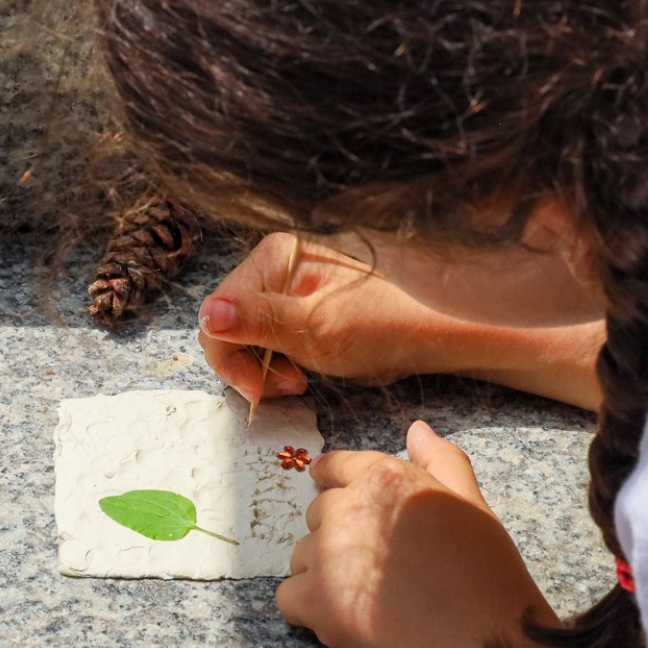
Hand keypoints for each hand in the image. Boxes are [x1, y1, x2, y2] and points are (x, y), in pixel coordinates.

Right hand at [197, 233, 474, 401]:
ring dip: (266, 367)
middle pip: (227, 323)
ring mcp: (289, 283)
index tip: (263, 392)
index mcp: (274, 255)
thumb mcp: (318, 331)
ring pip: (247, 335)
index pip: (217, 312)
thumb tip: (209, 314)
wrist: (438, 331)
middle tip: (290, 388)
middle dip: (250, 364)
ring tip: (302, 380)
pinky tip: (308, 371)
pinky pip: (270, 336)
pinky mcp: (303, 304)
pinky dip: (282, 361)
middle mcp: (276, 261)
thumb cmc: (386, 327)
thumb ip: (260, 322)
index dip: (231, 359)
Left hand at [276, 420, 553, 647]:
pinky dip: (308, 611)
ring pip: (300, 556)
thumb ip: (441, 461)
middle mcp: (348, 508)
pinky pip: (288, 598)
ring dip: (322, 574)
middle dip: (339, 536)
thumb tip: (416, 429)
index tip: (332, 491)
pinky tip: (343, 620)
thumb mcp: (472, 504)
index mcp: (385, 478)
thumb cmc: (484, 574)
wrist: (481, 644)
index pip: (336, 467)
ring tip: (367, 597)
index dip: (334, 481)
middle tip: (377, 566)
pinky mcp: (315, 601)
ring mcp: (327, 555)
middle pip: (318, 514)